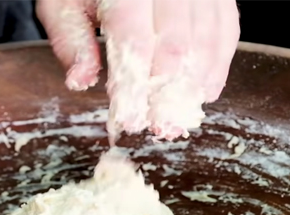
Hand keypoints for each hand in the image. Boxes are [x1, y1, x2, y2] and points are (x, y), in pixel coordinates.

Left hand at [37, 0, 240, 141]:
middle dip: (169, 93)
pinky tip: (206, 92)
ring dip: (195, 85)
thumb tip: (80, 80)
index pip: (133, 38)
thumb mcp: (63, 4)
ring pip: (207, 38)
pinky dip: (219, 64)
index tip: (130, 119)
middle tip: (160, 128)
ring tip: (180, 117)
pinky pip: (226, 28)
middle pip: (175, 43)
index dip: (134, 84)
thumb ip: (71, 40)